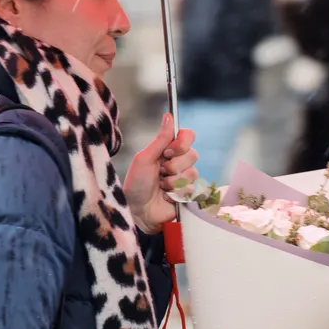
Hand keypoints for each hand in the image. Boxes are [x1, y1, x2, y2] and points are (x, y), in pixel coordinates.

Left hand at [124, 113, 197, 234]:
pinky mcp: (189, 195)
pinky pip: (193, 189)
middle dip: (174, 166)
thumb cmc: (136, 185)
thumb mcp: (144, 158)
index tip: (168, 151)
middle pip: (193, 154)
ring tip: (161, 187)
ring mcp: (185, 179)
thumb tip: (169, 116)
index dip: (182, 143)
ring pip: (193, 173)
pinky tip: (167, 197)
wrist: (137, 212)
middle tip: (160, 173)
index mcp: (168, 150)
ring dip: (173, 182)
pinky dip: (177, 194)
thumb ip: (160, 139)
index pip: (188, 136)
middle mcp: (179, 162)